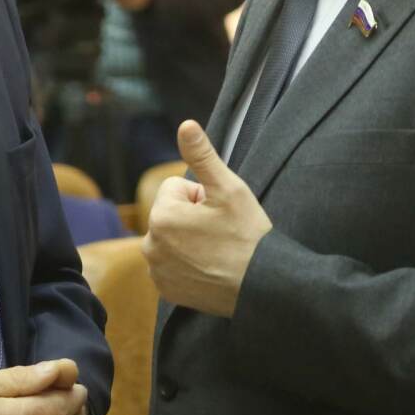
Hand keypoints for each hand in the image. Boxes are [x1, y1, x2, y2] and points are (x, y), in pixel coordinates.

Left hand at [142, 120, 271, 316]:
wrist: (264, 286)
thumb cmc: (248, 235)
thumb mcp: (229, 188)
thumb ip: (202, 155)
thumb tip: (185, 124)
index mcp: (162, 216)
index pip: (177, 188)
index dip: (202, 196)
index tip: (220, 213)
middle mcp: (151, 245)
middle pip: (171, 214)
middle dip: (193, 218)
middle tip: (221, 233)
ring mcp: (157, 271)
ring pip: (172, 239)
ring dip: (189, 240)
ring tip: (218, 251)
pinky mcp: (167, 290)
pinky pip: (173, 265)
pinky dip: (188, 265)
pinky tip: (211, 269)